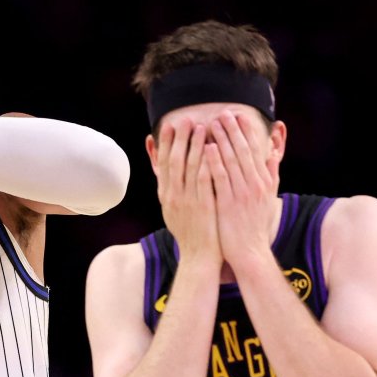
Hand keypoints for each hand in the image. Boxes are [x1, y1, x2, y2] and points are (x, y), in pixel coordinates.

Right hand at [155, 118, 221, 264]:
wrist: (198, 257)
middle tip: (184, 119)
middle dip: (179, 138)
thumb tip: (168, 172)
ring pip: (189, 167)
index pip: (164, 164)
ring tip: (201, 126)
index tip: (170, 126)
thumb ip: (172, 190)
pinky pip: (204, 180)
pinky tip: (212, 149)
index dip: (167, 143)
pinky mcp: (202, 206)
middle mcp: (173, 196)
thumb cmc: (191, 233)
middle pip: (174, 161)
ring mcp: (187, 201)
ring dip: (194, 145)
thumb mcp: (174, 211)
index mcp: (166, 196)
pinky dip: (207, 163)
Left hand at [207, 110, 279, 260]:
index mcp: (263, 181)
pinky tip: (207, 148)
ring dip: (222, 140)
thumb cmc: (255, 226)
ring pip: (231, 160)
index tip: (238, 116)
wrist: (249, 251)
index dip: (246, 131)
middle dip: (233, 130)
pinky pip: (221, 178)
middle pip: (244, 151)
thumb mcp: (268, 198)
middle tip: (223, 112)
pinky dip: (214, 161)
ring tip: (212, 123)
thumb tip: (273, 155)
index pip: (255, 151)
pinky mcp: (228, 203)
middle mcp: (255, 184)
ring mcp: (242, 193)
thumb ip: (271, 175)